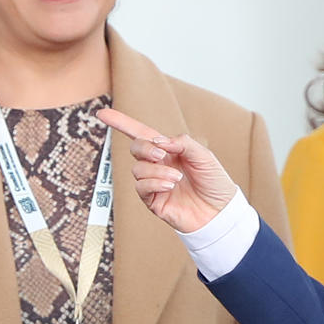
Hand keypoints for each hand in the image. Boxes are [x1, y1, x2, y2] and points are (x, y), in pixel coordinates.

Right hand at [97, 108, 238, 233]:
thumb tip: (158, 141)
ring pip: (138, 169)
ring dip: (156, 171)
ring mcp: (153, 183)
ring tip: (176, 178)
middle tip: (160, 154)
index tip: (102, 113)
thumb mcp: (204, 156)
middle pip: (136, 148)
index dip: (122, 123)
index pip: (142, 134)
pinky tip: (169, 186)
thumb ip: (182, 143)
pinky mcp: (152, 200)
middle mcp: (158, 165)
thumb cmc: (214, 182)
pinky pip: (141, 188)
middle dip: (144, 148)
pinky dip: (154, 183)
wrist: (220, 211)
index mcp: (169, 151)